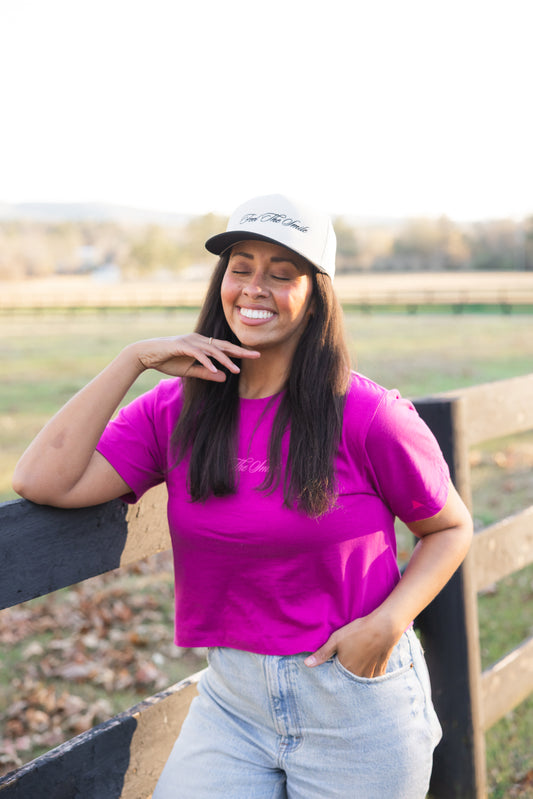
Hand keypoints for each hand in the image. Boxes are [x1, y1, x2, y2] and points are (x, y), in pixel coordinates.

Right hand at [129, 333, 259, 380]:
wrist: (145, 355)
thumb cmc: (167, 361)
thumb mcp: (190, 371)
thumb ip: (207, 373)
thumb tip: (224, 377)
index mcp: (202, 343)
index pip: (224, 348)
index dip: (239, 352)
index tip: (254, 355)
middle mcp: (198, 339)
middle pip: (223, 345)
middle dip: (240, 351)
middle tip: (257, 355)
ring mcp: (190, 341)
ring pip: (212, 350)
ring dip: (225, 360)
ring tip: (236, 370)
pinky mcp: (181, 346)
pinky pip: (197, 354)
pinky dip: (207, 362)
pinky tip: (215, 370)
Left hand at [304, 612, 400, 677]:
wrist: (383, 627)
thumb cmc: (358, 632)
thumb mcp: (336, 640)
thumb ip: (322, 654)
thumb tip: (306, 664)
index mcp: (346, 670)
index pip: (336, 681)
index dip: (334, 678)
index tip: (332, 674)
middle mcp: (359, 676)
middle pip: (349, 683)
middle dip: (345, 681)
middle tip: (344, 674)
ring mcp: (371, 675)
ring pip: (361, 683)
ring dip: (357, 680)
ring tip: (355, 671)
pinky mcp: (381, 670)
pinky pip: (374, 680)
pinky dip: (369, 678)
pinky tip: (367, 671)